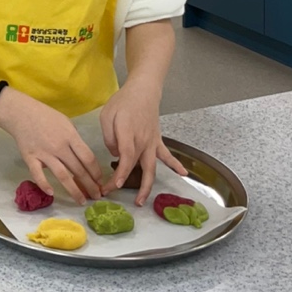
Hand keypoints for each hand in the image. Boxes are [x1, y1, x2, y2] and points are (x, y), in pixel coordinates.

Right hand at [0, 88, 102, 204]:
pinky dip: (44, 185)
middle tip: (96, 196)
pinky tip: (52, 193)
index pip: (88, 158)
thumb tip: (82, 158)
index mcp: (70, 136)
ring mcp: (44, 154)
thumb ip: (75, 141)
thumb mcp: (66, 123)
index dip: (96, 172)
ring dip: (74, 191)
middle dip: (90, 185)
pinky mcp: (30, 158)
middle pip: (78, 170)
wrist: (21, 113)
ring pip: (63, 176)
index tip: (100, 181)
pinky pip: (38, 175)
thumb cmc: (46, 116)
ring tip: (82, 201)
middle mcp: (59, 147)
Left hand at [100, 78, 186, 204]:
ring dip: (146, 186)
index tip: (114, 185)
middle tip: (114, 194)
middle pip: (137, 167)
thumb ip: (109, 137)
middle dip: (126, 184)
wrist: (143, 91)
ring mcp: (151, 143)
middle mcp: (142, 142)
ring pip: (151, 168)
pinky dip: (176, 165)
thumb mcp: (107, 115)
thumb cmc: (123, 102)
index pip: (125, 157)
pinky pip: (167, 156)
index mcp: (128, 134)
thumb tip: (115, 154)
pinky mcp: (157, 141)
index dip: (120, 173)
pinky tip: (184, 174)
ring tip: (141, 201)